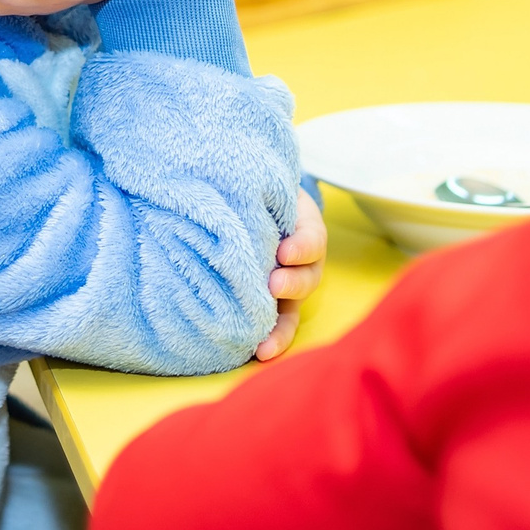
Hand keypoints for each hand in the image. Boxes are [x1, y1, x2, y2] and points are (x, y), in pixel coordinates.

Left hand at [253, 191, 327, 361]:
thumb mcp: (262, 186)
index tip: (284, 252)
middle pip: (307, 278)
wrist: (247, 204)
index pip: (311, 238)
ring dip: (280, 327)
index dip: (302, 247)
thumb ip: (254, 188)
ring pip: (292, 311)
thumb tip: (218, 174)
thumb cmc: (254, 193)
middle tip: (273, 286)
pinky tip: (256, 355)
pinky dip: (270, 341)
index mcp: (304, 229)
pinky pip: (275, 326)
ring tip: (263, 342)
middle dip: (292, 284)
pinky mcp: (269, 305)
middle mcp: (301, 263)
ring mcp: (287, 287)